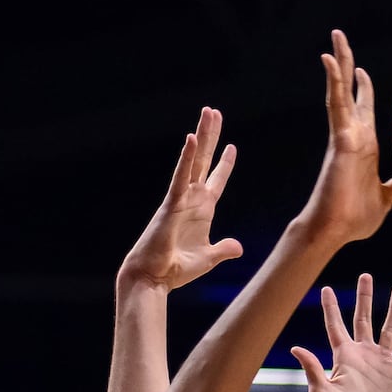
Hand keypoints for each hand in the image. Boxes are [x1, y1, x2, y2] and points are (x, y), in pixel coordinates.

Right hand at [118, 106, 243, 291]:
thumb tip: (238, 247)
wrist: (153, 278)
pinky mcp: (171, 205)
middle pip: (204, 162)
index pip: (215, 181)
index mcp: (201, 211)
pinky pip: (180, 177)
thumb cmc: (175, 269)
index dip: (224, 165)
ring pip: (193, 161)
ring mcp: (181, 199)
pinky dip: (186, 159)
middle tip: (214, 112)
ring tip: (208, 113)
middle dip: (210, 137)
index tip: (232, 147)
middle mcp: (191, 200)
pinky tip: (191, 139)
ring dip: (201, 136)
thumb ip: (223, 249)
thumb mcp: (208, 258)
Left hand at [290, 273, 391, 391]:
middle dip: (365, 297)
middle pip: (364, 319)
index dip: (331, 307)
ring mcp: (383, 364)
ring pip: (391, 329)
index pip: (336, 325)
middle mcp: (364, 356)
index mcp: (344, 357)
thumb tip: (295, 347)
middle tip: (366, 276)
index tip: (325, 288)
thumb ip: (311, 368)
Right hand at [297, 29, 391, 246]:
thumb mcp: (385, 200)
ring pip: (340, 91)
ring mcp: (343, 135)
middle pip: (348, 92)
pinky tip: (329, 61)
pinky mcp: (339, 139)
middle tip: (340, 40)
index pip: (362, 110)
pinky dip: (334, 81)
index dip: (362, 91)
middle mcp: (351, 135)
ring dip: (338, 64)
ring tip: (335, 39)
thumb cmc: (355, 220)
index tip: (362, 74)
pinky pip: (336, 104)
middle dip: (346, 66)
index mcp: (363, 146)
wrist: (335, 231)